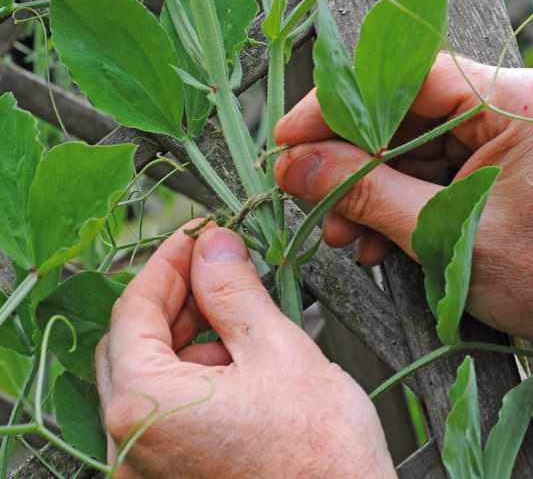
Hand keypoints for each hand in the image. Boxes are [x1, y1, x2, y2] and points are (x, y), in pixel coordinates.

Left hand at [95, 221, 395, 477]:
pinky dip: (193, 369)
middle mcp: (129, 444)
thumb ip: (233, 289)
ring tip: (236, 314)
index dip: (167, 263)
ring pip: (149, 370)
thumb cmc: (321, 454)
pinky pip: (165, 403)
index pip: (133, 309)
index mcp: (144, 407)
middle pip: (134, 340)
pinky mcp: (169, 472)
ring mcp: (145, 464)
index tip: (195, 236)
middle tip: (216, 268)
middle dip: (177, 296)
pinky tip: (234, 358)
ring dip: (188, 331)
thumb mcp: (277, 349)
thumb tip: (213, 245)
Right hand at [275, 53, 532, 338]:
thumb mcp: (449, 234)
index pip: (408, 78)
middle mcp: (505, 111)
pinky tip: (374, 237)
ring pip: (407, 151)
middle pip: (400, 116)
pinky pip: (426, 176)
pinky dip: (393, 205)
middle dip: (348, 162)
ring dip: (366, 191)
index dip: (340, 103)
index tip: (290, 136)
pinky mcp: (488, 172)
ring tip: (343, 232)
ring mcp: (497, 143)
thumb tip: (297, 165)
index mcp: (514, 104)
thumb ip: (368, 194)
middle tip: (307, 194)